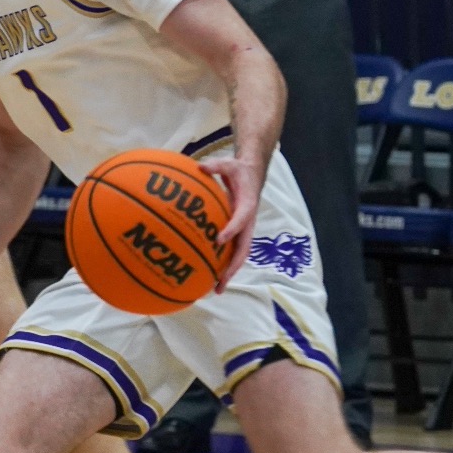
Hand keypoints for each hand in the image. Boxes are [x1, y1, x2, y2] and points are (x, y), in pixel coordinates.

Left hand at [201, 156, 263, 290]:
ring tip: (216, 289)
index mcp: (248, 205)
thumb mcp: (228, 163)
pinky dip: (224, 265)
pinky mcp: (238, 233)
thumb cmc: (238, 170)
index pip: (241, 219)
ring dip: (229, 272)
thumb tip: (200, 166)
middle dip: (233, 266)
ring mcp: (244, 230)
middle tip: (220, 282)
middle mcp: (248, 222)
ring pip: (239, 255)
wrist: (252, 175)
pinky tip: (211, 277)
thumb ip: (215, 166)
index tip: (219, 240)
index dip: (232, 230)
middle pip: (244, 248)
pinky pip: (233, 251)